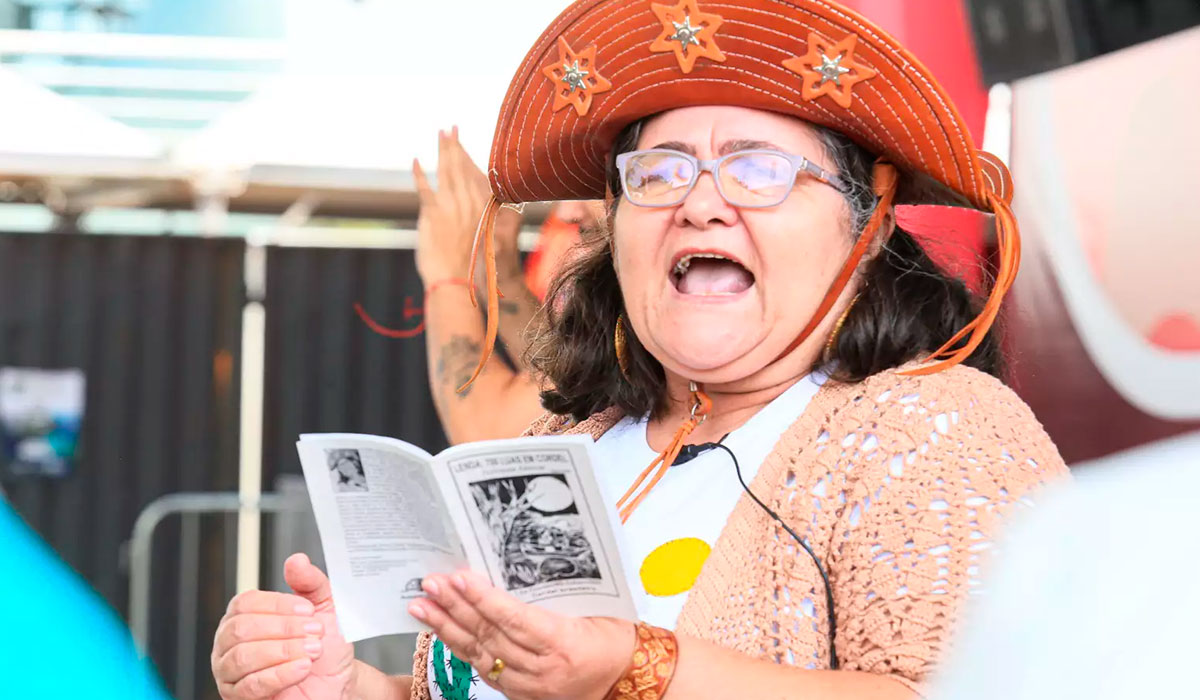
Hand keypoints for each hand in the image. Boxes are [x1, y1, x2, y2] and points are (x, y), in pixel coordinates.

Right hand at [211, 554, 355, 699]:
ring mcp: (230, 672)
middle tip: (314, 632)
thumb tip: (296, 560)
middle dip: (283, 629)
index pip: (245, 603)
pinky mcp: (239, 697)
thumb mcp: (324, 607)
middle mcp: (230, 642)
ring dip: (283, 651)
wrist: (336, 682)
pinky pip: (250, 686)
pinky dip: (280, 674)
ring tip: (312, 650)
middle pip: (241, 628)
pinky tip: (302, 667)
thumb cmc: (324, 647)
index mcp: (244, 615)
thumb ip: (310, 582)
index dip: (278, 604)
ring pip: (242, 657)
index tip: (308, 609)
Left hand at [409, 570, 633, 699]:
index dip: (483, 598)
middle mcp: (542, 670)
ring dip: (448, 627)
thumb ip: (552, 599)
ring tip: (422, 606)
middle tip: (430, 584)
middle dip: (455, 608)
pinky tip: (443, 630)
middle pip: (489, 636)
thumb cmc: (616, 639)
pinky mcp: (521, 695)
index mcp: (564, 644)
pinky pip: (484, 670)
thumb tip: (508, 572)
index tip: (459, 577)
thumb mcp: (593, 611)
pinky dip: (461, 648)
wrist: (629, 681)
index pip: (513, 619)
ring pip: (479, 655)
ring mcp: (529, 687)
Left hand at [413, 128, 521, 285]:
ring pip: (446, 172)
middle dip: (454, 146)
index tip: (461, 142)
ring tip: (439, 134)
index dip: (466, 156)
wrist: (455, 279)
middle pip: (460, 168)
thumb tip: (470, 209)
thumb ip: (474, 217)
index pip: (474, 174)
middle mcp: (469, 203)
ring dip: (442, 151)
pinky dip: (419, 174)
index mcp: (482, 208)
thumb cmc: (468, 264)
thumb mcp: (479, 237)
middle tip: (450, 128)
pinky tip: (416, 160)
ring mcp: (451, 207)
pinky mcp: (433, 214)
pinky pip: (424, 188)